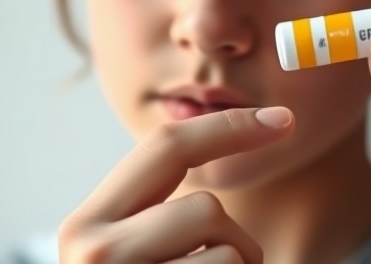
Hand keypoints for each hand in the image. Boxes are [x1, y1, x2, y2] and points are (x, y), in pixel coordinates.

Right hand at [58, 107, 294, 262]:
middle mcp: (94, 250)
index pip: (164, 148)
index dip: (228, 127)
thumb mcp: (126, 253)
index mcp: (88, 222)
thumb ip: (157, 213)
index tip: (282, 120)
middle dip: (235, 239)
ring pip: (231, 255)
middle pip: (206, 208)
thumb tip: (240, 142)